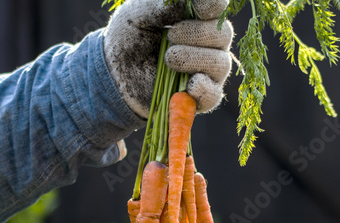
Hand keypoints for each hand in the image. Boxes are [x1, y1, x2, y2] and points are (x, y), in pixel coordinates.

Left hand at [104, 0, 233, 117]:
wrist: (115, 75)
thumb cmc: (131, 38)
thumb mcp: (139, 16)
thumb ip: (162, 6)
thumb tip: (187, 1)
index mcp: (198, 16)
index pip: (217, 6)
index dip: (213, 5)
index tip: (200, 8)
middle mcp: (210, 42)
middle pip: (223, 34)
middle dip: (198, 33)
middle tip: (170, 35)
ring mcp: (208, 71)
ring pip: (220, 63)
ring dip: (195, 58)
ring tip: (169, 58)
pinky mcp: (201, 97)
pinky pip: (213, 94)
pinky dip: (204, 89)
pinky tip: (190, 85)